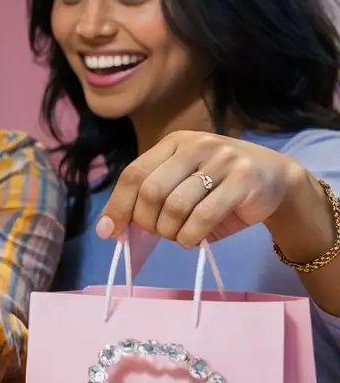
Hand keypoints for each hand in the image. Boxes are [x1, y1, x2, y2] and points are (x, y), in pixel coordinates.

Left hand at [97, 130, 305, 247]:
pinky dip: (190, 236)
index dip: (117, 205)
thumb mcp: (179, 184)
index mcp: (172, 143)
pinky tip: (192, 239)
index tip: (108, 232)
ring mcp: (221, 160)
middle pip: (151, 192)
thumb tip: (107, 228)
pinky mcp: (243, 180)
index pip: (134, 174)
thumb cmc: (217, 186)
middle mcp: (194, 145)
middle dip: (147, 222)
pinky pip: (203, 216)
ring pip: (176, 206)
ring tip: (179, 236)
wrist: (275, 180)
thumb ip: (146, 199)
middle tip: (158, 233)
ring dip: (170, 232)